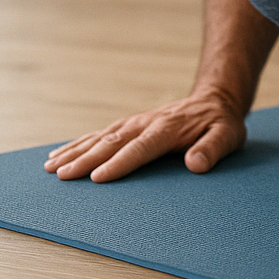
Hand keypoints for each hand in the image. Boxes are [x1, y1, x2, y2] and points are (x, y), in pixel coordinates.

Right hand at [42, 90, 246, 182]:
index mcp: (168, 128)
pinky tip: (58, 155)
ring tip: (50, 167)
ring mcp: (133, 123)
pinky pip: (98, 135)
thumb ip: (213, 149)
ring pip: (99, 137)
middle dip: (85, 159)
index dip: (119, 163)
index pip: (140, 148)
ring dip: (74, 152)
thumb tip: (196, 164)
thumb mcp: (228, 135)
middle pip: (111, 143)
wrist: (213, 101)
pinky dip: (77, 145)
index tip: (97, 177)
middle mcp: (145, 123)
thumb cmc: (220, 124)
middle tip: (61, 176)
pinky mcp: (127, 126)